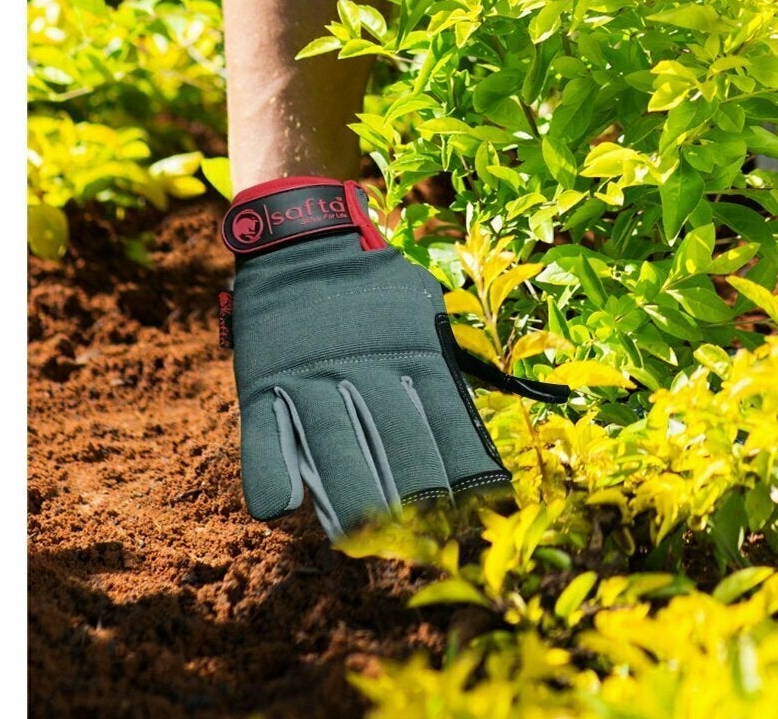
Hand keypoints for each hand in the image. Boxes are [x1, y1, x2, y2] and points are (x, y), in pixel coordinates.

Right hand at [220, 177, 564, 538]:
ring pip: (333, 442)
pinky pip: (263, 432)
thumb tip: (514, 400)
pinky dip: (269, 470)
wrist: (305, 237)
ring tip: (356, 539)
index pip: (448, 419)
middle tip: (426, 541)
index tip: (486, 509)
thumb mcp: (424, 315)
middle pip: (394, 438)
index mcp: (413, 354)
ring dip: (346, 493)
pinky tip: (279, 509)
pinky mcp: (265, 380)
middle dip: (413, 490)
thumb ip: (451, 366)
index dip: (465, 466)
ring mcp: (313, 375)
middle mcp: (367, 368)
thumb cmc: (376, 292)